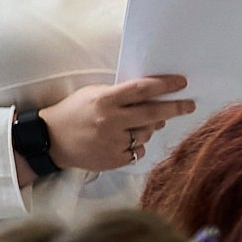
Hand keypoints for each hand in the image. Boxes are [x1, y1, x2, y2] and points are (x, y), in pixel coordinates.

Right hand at [40, 76, 192, 173]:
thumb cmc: (75, 111)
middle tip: (190, 105)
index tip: (182, 82)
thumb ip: (121, 95)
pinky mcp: (114, 159)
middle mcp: (111, 121)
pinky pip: (138, 150)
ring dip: (151, 127)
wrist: (51, 139)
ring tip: (140, 123)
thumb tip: (154, 98)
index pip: (141, 89)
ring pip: (147, 133)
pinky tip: (124, 140)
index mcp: (105, 100)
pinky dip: (136, 144)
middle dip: (175, 108)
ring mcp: (113, 142)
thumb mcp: (94, 94)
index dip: (165, 85)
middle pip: (153, 114)